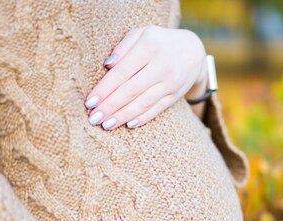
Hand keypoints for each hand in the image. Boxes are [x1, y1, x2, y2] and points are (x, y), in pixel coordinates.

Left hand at [84, 25, 207, 129]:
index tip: (89, 102)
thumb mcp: (143, 33)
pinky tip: (128, 125)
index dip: (104, 89)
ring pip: (143, 103)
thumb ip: (124, 46)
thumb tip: (107, 65)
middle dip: (110, 106)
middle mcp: (161, 66)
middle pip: (130, 90)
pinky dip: (142, 118)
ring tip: (106, 125)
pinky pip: (156, 109)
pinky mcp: (175, 96)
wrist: (193, 52)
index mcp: (149, 47)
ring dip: (122, 116)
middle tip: (93, 119)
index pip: (122, 72)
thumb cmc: (159, 41)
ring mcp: (170, 83)